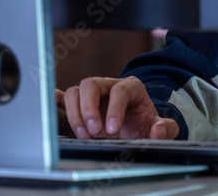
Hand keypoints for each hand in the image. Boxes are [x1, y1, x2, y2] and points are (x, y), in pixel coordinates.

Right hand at [56, 76, 179, 139]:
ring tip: (84, 133)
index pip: (120, 90)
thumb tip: (157, 130)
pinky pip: (64, 97)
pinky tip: (51, 105)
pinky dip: (56, 100)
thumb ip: (166, 128)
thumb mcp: (159, 127)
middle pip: (91, 84)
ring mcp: (94, 94)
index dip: (114, 108)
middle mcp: (110, 86)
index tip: (112, 129)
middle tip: (93, 131)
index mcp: (132, 87)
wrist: (135, 128)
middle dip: (89, 108)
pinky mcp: (81, 104)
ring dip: (75, 112)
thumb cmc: (145, 125)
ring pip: (76, 91)